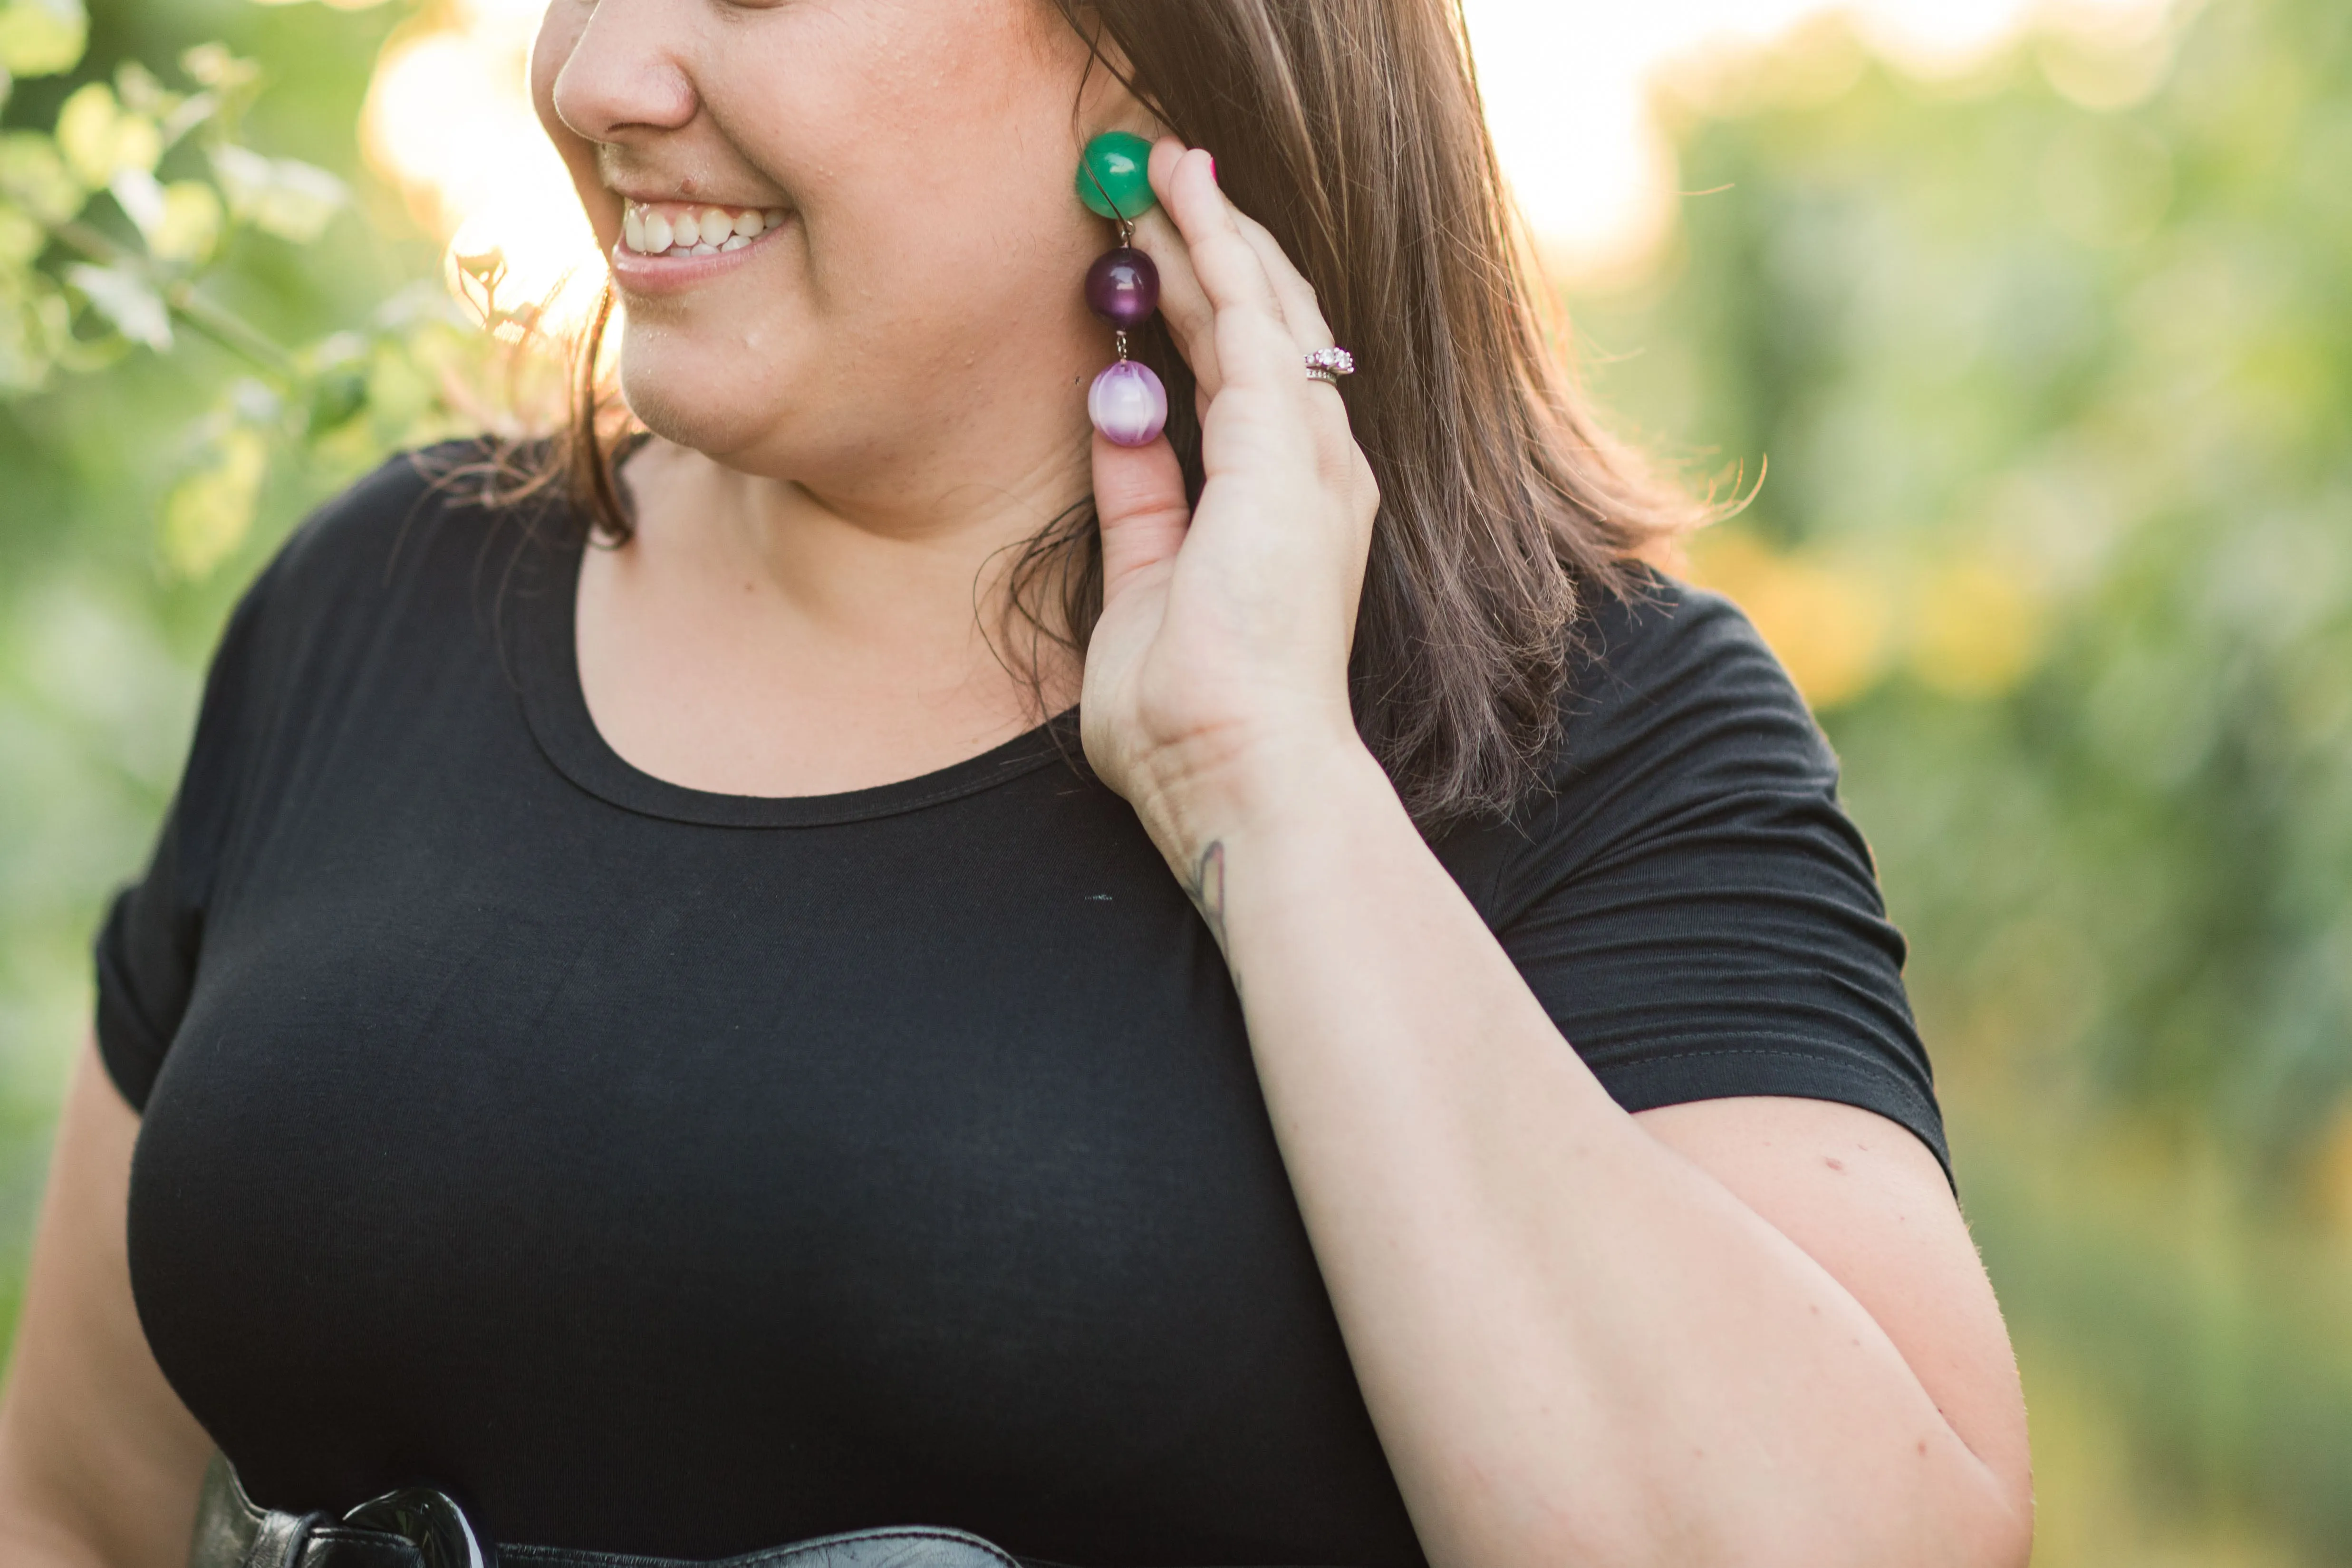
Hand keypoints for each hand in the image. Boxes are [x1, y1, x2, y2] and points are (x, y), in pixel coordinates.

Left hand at [1080, 141, 1383, 867]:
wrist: (1241, 775)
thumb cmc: (1192, 719)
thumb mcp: (1145, 586)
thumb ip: (1139, 501)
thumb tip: (1113, 420)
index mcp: (1288, 511)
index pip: (1246, 381)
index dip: (1206, 305)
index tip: (1157, 251)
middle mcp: (1315, 473)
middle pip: (1268, 329)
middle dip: (1217, 249)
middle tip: (1159, 181)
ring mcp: (1310, 459)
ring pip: (1265, 308)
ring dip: (1214, 232)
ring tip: (1162, 166)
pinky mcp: (1285, 452)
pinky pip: (1250, 319)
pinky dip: (1218, 248)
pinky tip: (1182, 194)